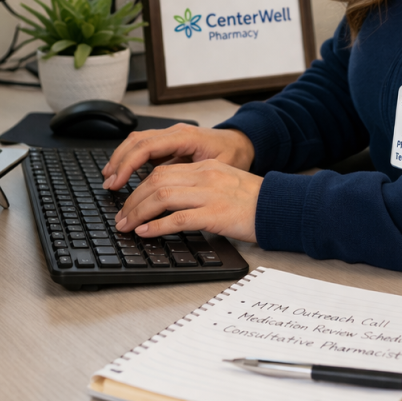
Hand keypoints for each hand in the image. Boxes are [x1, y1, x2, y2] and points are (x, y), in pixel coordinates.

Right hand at [101, 124, 254, 189]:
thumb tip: (167, 192)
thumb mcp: (218, 168)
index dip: (128, 164)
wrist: (243, 142)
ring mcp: (172, 135)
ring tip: (109, 178)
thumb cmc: (234, 155)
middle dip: (119, 162)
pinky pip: (144, 146)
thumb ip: (192, 176)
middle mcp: (175, 132)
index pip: (147, 146)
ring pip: (137, 141)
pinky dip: (130, 157)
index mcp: (186, 137)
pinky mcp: (170, 142)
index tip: (117, 181)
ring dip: (121, 159)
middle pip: (137, 142)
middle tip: (108, 184)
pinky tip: (123, 172)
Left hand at [114, 159, 261, 241]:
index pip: (162, 171)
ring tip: (127, 226)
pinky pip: (179, 218)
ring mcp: (210, 194)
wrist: (280, 206)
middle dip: (132, 200)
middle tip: (121, 218)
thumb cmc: (255, 201)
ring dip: (138, 212)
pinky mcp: (216, 213)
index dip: (139, 187)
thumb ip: (199, 188)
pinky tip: (147, 232)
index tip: (128, 203)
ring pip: (162, 196)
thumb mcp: (224, 184)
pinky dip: (158, 225)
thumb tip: (170, 205)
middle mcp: (205, 176)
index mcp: (206, 167)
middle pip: (156, 181)